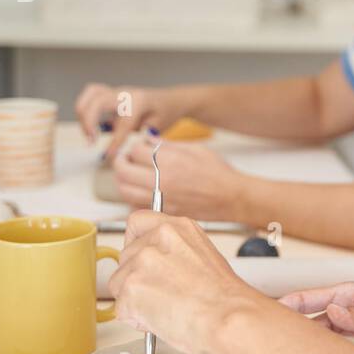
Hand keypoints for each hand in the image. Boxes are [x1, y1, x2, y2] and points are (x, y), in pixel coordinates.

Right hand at [75, 83, 178, 159]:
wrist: (171, 100)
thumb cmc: (165, 114)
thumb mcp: (157, 128)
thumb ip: (138, 138)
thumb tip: (120, 153)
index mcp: (139, 101)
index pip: (121, 123)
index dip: (114, 142)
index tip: (109, 157)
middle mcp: (125, 93)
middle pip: (98, 101)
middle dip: (89, 122)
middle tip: (92, 142)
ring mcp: (116, 91)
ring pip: (90, 93)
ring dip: (84, 114)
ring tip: (89, 133)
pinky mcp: (110, 94)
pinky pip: (91, 95)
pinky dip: (86, 109)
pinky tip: (92, 127)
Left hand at [109, 210, 260, 353]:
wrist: (228, 318)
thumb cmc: (224, 298)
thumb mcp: (204, 257)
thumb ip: (176, 254)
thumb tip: (160, 267)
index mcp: (178, 228)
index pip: (137, 222)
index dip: (135, 243)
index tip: (139, 256)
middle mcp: (158, 238)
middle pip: (125, 257)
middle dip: (137, 279)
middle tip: (161, 295)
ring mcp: (142, 261)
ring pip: (119, 284)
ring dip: (135, 300)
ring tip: (165, 309)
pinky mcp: (131, 287)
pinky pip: (121, 308)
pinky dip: (136, 319)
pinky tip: (160, 319)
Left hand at [112, 137, 242, 220]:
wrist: (232, 197)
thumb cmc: (218, 172)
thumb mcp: (195, 149)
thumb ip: (168, 145)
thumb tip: (148, 141)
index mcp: (170, 161)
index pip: (135, 151)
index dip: (134, 148)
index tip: (138, 148)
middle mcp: (163, 180)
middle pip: (123, 171)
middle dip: (120, 163)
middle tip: (124, 160)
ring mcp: (162, 198)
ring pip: (125, 191)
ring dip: (123, 181)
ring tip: (130, 176)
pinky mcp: (165, 212)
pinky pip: (137, 206)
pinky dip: (133, 198)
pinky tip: (141, 192)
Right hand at [279, 283, 353, 353]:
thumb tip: (333, 312)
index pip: (316, 297)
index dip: (292, 303)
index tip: (272, 310)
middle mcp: (350, 311)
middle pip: (313, 318)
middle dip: (291, 326)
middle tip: (267, 337)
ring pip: (322, 336)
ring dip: (306, 344)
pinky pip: (338, 350)